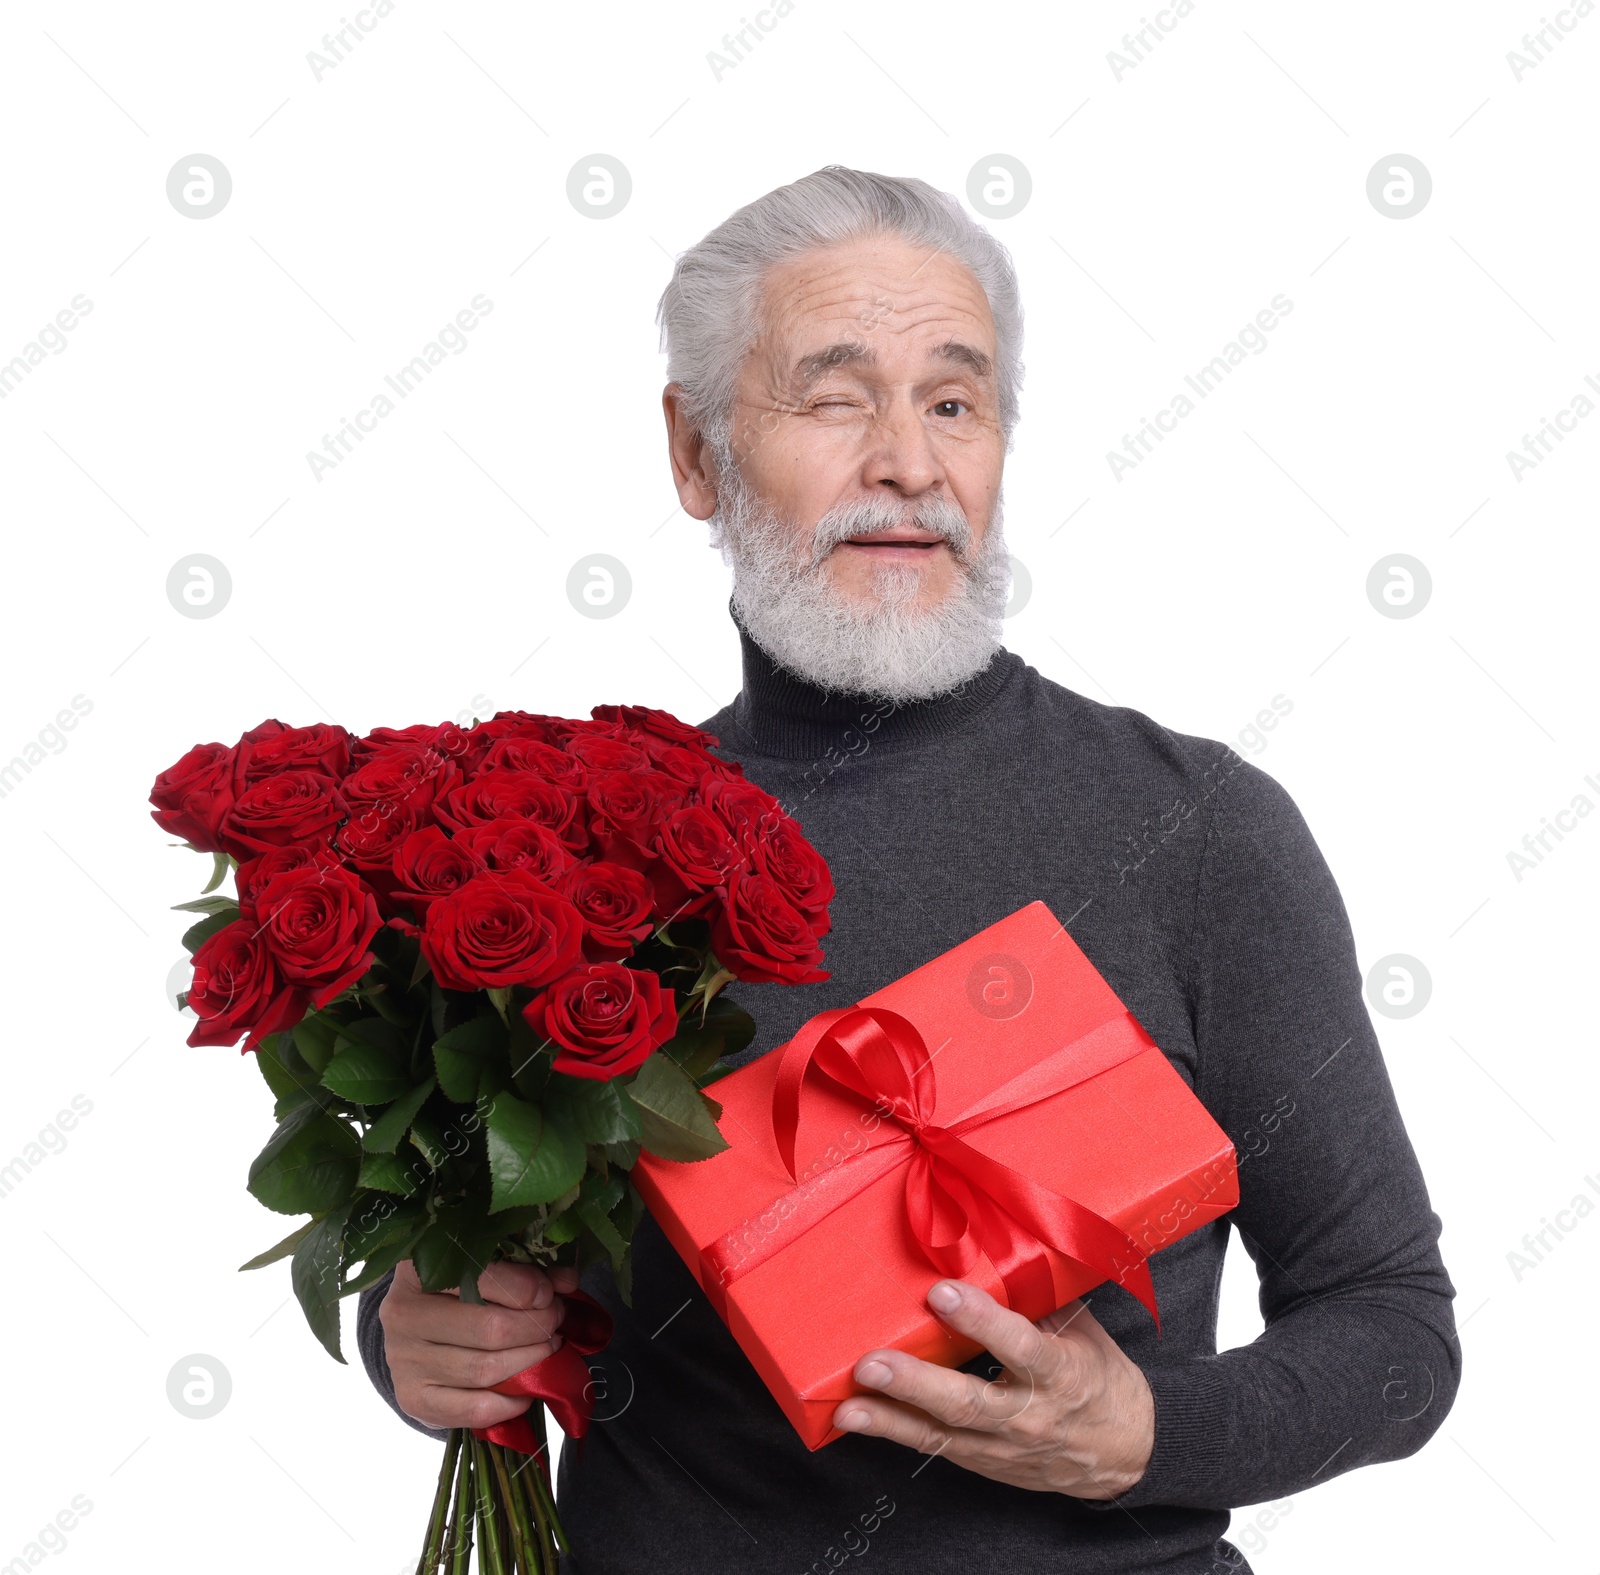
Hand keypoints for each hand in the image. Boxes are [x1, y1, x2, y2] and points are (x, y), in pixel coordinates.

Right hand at [380, 1259, 580, 1430]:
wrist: (416, 1338)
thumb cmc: (458, 1294)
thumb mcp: (487, 1271)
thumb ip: (527, 1271)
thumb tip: (568, 1280)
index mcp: (417, 1270)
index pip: (480, 1277)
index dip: (526, 1287)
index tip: (550, 1294)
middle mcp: (402, 1314)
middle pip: (488, 1327)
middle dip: (536, 1326)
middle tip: (556, 1321)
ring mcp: (403, 1360)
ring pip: (484, 1369)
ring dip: (529, 1360)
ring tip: (548, 1348)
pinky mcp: (412, 1399)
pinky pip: (473, 1408)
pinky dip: (510, 1402)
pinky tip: (526, 1388)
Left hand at [833, 1280, 1154, 1499]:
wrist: (1124, 1452)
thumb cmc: (1099, 1378)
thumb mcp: (1083, 1332)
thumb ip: (1039, 1298)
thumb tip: (995, 1246)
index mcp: (1061, 1374)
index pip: (1020, 1346)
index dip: (982, 1320)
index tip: (942, 1292)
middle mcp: (1029, 1415)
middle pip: (968, 1402)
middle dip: (917, 1384)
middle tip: (873, 1363)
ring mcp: (1003, 1445)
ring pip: (941, 1433)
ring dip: (891, 1418)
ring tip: (848, 1404)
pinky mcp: (982, 1460)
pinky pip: (932, 1446)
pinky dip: (892, 1432)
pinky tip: (854, 1418)